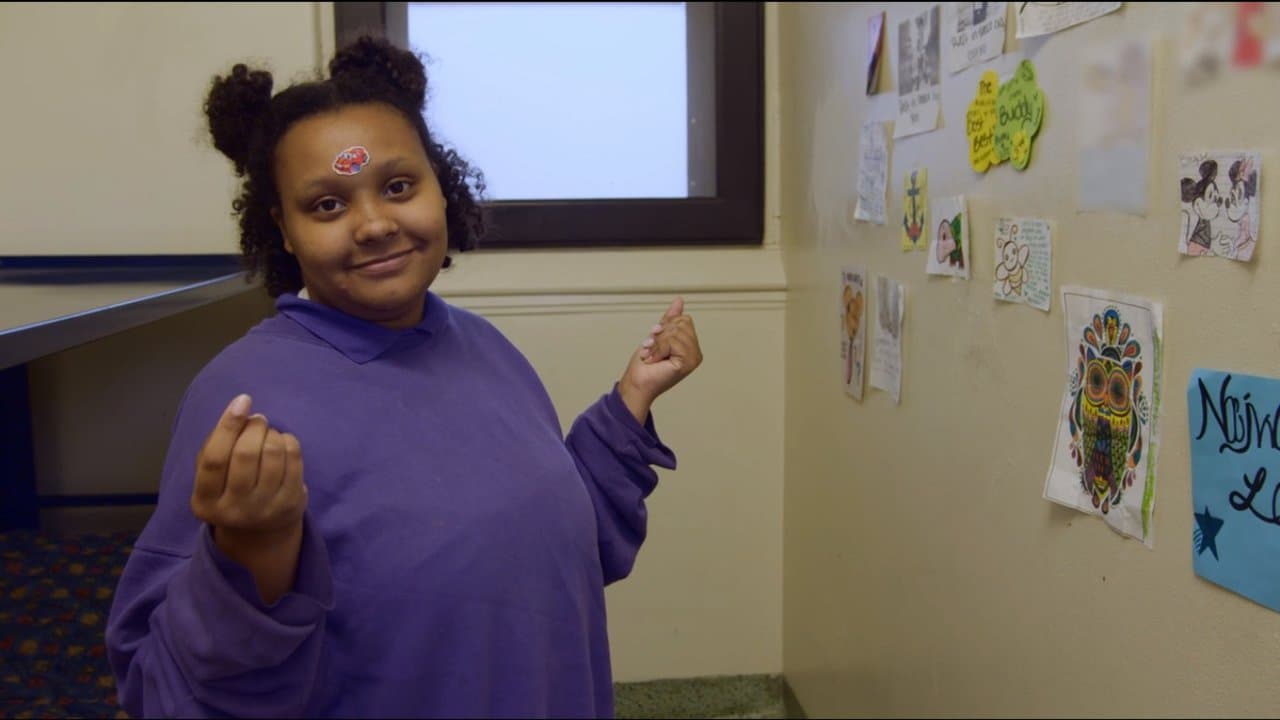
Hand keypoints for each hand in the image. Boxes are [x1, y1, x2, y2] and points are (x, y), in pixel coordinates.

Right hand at [191, 394, 306, 547]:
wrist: (259, 533)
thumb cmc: (230, 492)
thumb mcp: (211, 478)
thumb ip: (216, 446)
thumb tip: (240, 410)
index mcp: (204, 501)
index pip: (213, 459)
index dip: (227, 425)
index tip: (242, 401)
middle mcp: (233, 510)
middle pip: (244, 454)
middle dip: (254, 427)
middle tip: (258, 420)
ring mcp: (264, 509)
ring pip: (271, 454)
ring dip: (272, 433)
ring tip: (269, 433)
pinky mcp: (291, 504)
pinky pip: (294, 460)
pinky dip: (289, 442)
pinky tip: (283, 442)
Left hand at [618, 297, 703, 422]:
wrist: (637, 383)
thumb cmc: (645, 366)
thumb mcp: (658, 336)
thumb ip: (670, 319)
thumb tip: (679, 301)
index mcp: (691, 345)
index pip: (684, 319)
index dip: (666, 327)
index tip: (656, 342)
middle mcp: (695, 352)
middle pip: (681, 324)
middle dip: (661, 335)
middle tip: (654, 350)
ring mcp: (694, 358)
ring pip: (675, 332)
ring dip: (658, 343)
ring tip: (653, 355)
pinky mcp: (687, 362)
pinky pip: (672, 341)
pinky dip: (658, 349)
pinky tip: (655, 360)